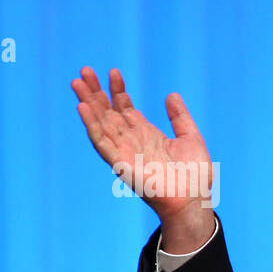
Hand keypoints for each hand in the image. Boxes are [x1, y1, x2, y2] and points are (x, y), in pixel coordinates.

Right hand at [72, 67, 215, 239]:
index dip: (118, 90)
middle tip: (84, 70)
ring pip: (100, 123)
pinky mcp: (120, 164)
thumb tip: (171, 94)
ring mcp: (124, 152)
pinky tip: (82, 108)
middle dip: (96, 91)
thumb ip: (180, 117)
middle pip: (108, 112)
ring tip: (77, 82)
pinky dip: (91, 125)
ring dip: (88, 103)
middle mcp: (132, 141)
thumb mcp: (190, 138)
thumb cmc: (195, 175)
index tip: (113, 71)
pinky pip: (101, 142)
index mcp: (146, 134)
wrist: (194, 200)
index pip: (125, 107)